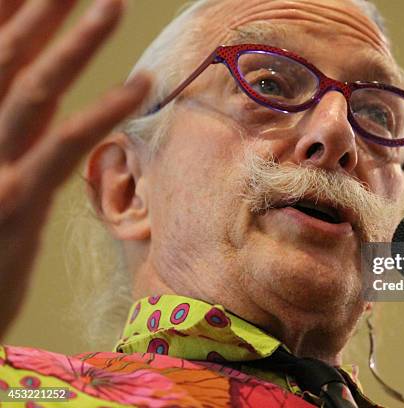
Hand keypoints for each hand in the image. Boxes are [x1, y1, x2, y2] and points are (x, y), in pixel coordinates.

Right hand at [0, 0, 150, 338]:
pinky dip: (102, 113)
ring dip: (74, 43)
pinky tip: (140, 86)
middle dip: (38, 9)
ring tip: (112, 4)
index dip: (8, 12)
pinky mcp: (17, 199)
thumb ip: (16, 127)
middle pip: (3, 55)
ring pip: (33, 89)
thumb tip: (37, 89)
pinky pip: (64, 145)